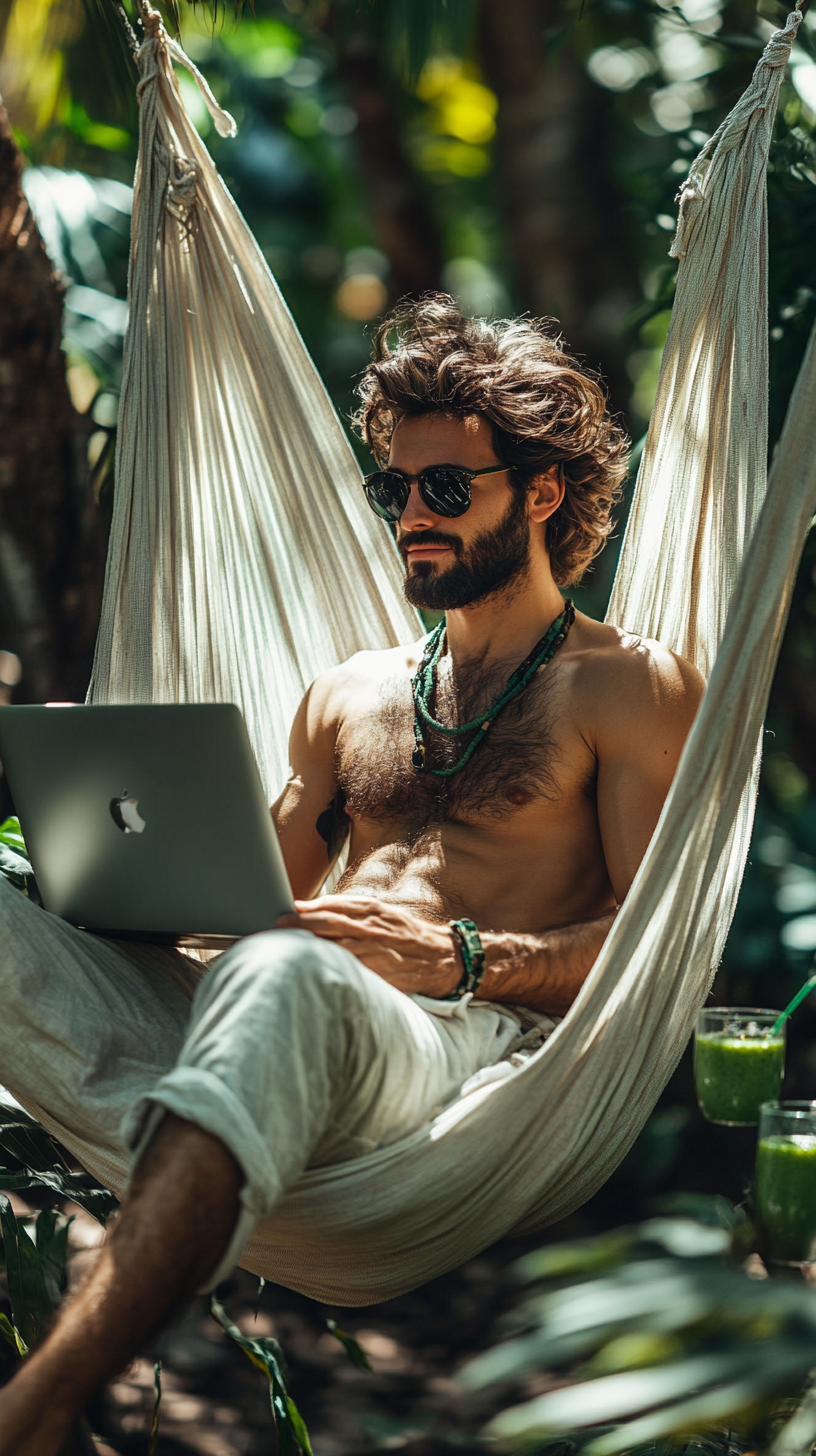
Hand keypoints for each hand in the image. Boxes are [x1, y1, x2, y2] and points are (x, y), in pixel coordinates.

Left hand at [276, 896, 460, 996]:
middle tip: (275, 931)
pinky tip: (314, 975)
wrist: (444, 958)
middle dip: (299, 929)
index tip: (282, 914)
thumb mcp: (380, 912)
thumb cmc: (406, 934)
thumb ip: (345, 909)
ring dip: (310, 951)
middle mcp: (373, 929)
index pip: (332, 908)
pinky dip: (332, 973)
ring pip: (337, 950)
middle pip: (329, 926)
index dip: (304, 912)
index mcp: (371, 911)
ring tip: (285, 953)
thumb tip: (306, 907)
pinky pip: (352, 974)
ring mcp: (378, 954)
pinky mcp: (382, 976)